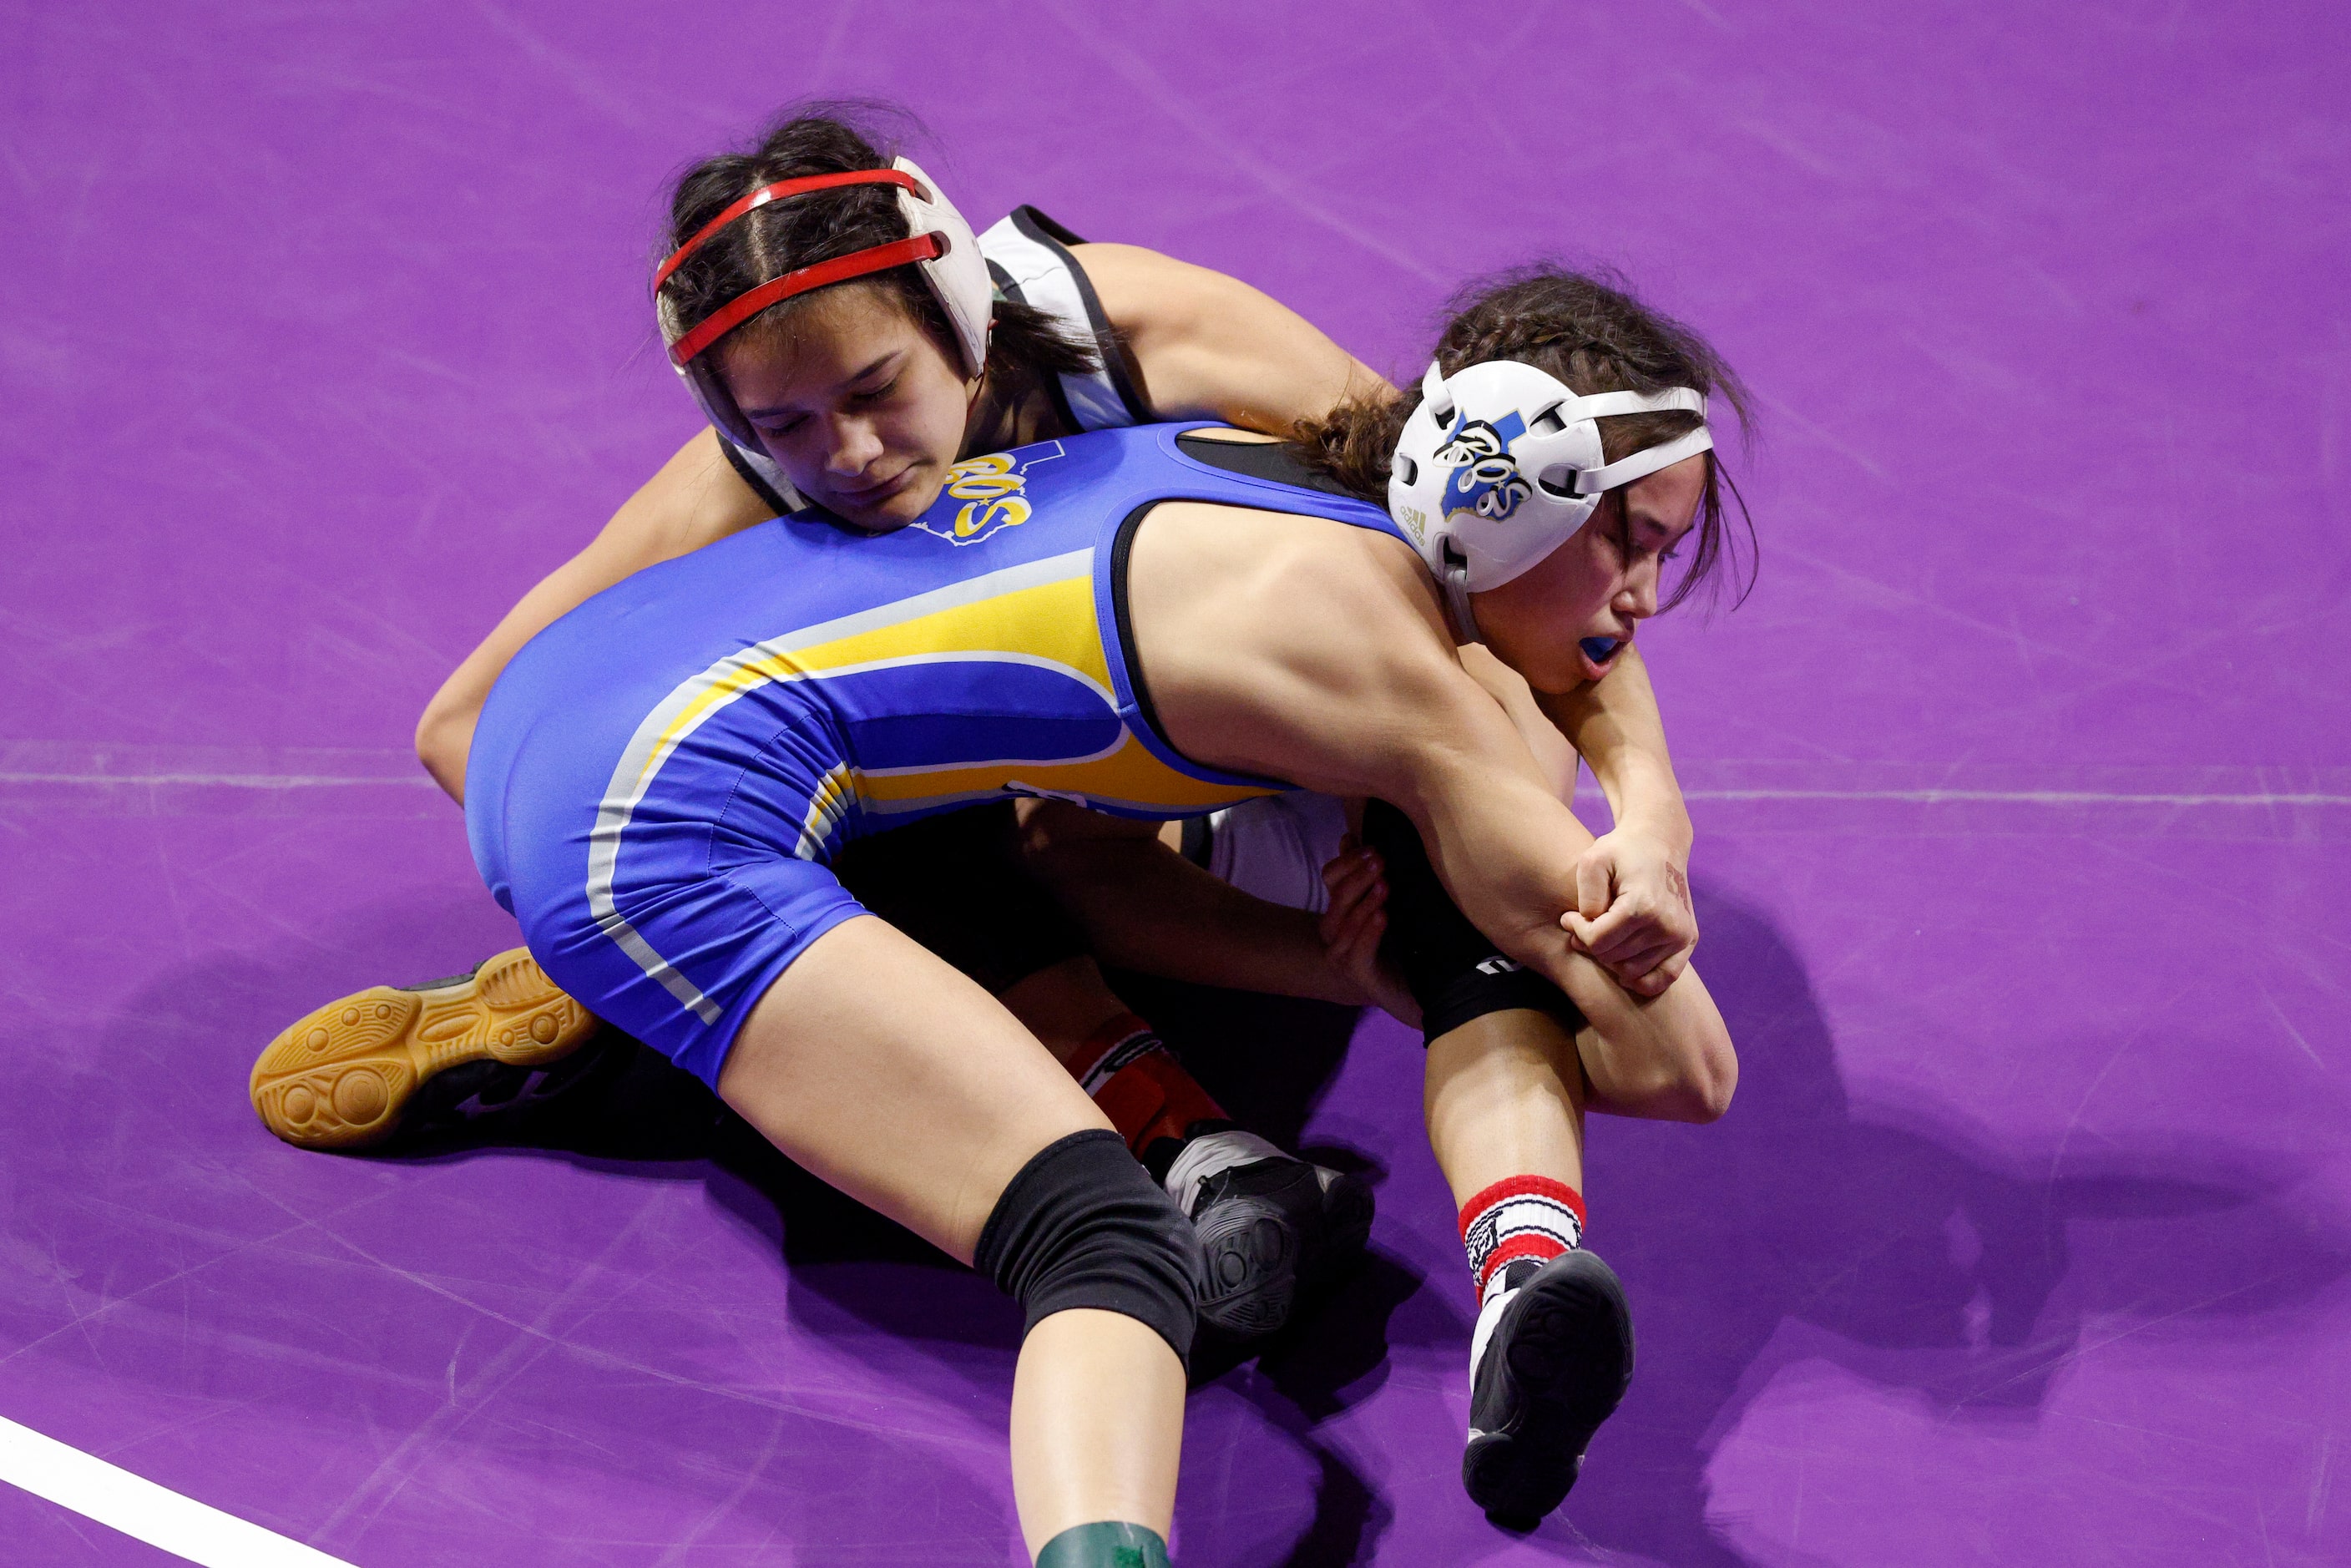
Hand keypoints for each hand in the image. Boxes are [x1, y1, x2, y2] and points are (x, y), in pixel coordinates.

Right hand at [1320, 839, 1420, 1025]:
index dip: (1348, 860)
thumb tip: (1350, 837)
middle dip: (1357, 876)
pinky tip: (1382, 916)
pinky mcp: (1358, 977)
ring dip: (1362, 901)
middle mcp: (1335, 932)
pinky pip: (1356, 953)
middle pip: (1335, 897)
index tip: (1373, 848)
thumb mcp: (1391, 901)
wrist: (1428, 989)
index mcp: (1341, 909)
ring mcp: (1343, 956)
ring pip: (1341, 924)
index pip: (1330, 877)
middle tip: (1381, 861)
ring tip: (1384, 885)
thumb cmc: (1408, 943)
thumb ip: (1370, 873)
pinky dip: (1367, 932)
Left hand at [1560, 827, 1697, 997]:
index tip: (1569, 917)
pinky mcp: (1688, 941)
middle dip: (1591, 943)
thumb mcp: (1592, 861)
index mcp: (1643, 905)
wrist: (1660, 842)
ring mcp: (1681, 936)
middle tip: (1584, 925)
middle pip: (1612, 958)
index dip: (1577, 931)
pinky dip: (1641, 980)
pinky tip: (1622, 967)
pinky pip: (1662, 979)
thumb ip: (1586, 896)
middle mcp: (1667, 925)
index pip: (1597, 941)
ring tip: (1603, 935)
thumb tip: (1587, 930)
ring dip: (1611, 958)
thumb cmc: (1621, 850)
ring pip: (1631, 972)